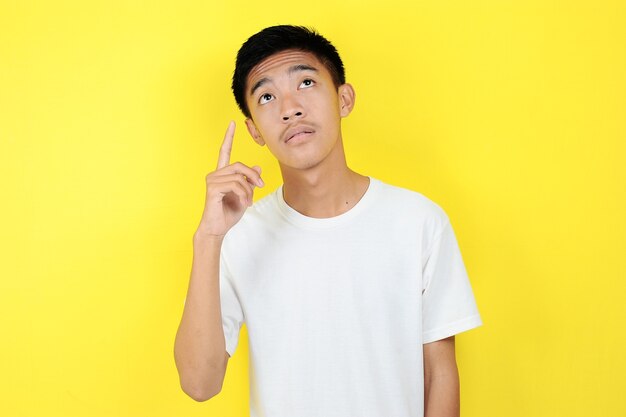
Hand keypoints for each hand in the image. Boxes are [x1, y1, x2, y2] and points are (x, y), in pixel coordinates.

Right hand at [196, 121, 263, 237]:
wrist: (217, 228)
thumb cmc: (229, 212)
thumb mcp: (245, 195)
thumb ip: (249, 182)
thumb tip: (258, 168)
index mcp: (222, 174)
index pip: (225, 151)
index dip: (229, 137)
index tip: (233, 123)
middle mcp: (215, 174)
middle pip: (240, 165)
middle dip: (253, 176)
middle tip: (260, 186)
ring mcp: (212, 180)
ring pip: (240, 177)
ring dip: (249, 190)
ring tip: (249, 201)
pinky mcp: (212, 188)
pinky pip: (236, 185)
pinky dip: (244, 194)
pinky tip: (244, 203)